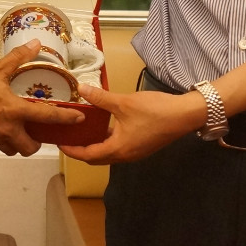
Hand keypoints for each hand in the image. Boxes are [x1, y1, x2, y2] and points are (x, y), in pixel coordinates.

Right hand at [0, 41, 84, 154]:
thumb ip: (17, 58)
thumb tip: (35, 44)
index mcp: (16, 111)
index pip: (48, 117)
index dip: (66, 118)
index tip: (78, 118)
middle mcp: (9, 129)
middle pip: (31, 147)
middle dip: (35, 142)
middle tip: (34, 131)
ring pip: (13, 150)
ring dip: (17, 143)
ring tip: (14, 130)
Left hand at [59, 83, 204, 164]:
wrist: (185, 115)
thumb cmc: (155, 111)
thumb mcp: (124, 103)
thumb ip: (100, 98)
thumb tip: (81, 89)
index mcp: (118, 149)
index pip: (87, 155)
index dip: (71, 150)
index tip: (59, 142)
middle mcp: (125, 156)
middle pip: (96, 157)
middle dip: (81, 148)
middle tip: (68, 135)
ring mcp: (134, 152)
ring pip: (108, 152)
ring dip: (95, 143)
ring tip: (82, 128)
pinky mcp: (141, 146)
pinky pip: (118, 147)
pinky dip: (107, 139)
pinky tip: (104, 124)